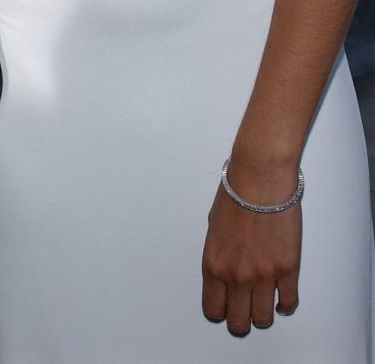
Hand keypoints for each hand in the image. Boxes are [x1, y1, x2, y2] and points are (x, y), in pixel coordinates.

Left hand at [201, 176, 300, 335]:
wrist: (260, 178)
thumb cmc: (235, 194)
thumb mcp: (213, 227)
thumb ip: (219, 255)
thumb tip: (227, 270)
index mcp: (214, 265)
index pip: (213, 310)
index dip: (220, 312)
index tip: (225, 307)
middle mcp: (237, 276)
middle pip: (238, 323)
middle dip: (240, 321)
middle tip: (245, 311)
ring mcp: (264, 275)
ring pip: (263, 319)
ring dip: (263, 314)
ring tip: (263, 302)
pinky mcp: (287, 269)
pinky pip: (288, 303)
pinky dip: (285, 305)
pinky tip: (281, 298)